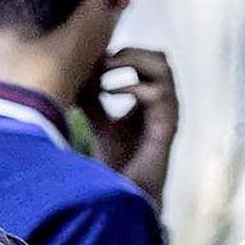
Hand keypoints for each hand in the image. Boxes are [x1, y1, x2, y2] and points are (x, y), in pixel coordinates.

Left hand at [91, 47, 176, 201]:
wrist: (126, 192)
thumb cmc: (117, 159)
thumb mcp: (98, 121)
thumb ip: (92, 98)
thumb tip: (74, 73)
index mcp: (151, 97)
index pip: (147, 60)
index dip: (122, 53)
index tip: (94, 59)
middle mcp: (165, 102)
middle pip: (159, 57)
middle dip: (130, 51)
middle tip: (101, 60)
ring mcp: (169, 113)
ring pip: (164, 67)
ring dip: (133, 61)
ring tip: (105, 68)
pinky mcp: (167, 128)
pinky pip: (158, 94)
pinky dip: (131, 86)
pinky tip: (107, 91)